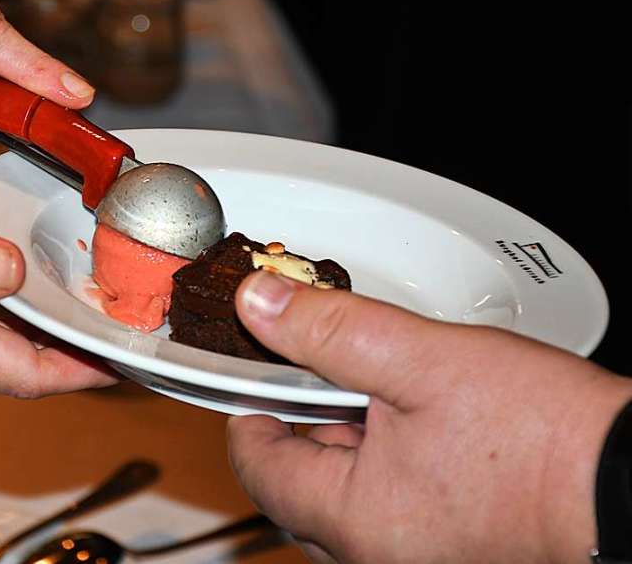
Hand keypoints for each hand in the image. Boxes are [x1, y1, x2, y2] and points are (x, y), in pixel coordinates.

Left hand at [227, 271, 631, 563]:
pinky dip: (386, 461)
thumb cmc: (543, 438)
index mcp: (353, 520)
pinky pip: (389, 506)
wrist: (630, 481)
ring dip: (347, 438)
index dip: (249, 405)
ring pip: (344, 493)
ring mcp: (413, 556)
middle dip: (303, 419)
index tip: (254, 370)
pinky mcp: (447, 549)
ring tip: (385, 390)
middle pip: (297, 482)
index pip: (257, 463)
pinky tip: (419, 422)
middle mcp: (376, 553)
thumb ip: (327, 329)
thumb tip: (258, 303)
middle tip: (323, 369)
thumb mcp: (417, 358)